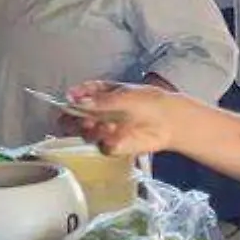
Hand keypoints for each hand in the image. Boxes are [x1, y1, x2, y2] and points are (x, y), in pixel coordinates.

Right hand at [66, 80, 197, 156]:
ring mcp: (105, 129)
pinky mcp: (113, 145)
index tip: (70, 96)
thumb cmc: (151, 102)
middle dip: (74, 116)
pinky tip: (112, 134)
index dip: (74, 95)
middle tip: (82, 115)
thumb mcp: (124, 95)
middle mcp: (101, 112)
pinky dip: (103, 140)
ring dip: (88, 128)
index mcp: (103, 94)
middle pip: (77, 115)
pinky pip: (100, 145)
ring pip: (85, 132)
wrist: (170, 122)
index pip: (81, 93)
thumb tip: (78, 101)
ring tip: (101, 124)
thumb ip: (100, 100)